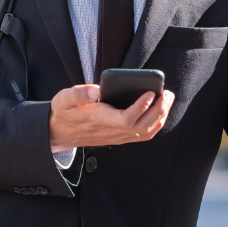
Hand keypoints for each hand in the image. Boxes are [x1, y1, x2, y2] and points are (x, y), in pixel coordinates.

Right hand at [48, 84, 174, 152]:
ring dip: (160, 117)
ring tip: (167, 99)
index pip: (125, 119)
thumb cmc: (64, 113)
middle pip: (141, 127)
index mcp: (99, 120)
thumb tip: (95, 89)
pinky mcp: (120, 137)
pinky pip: (142, 134)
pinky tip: (160, 110)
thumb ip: (78, 93)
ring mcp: (117, 136)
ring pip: (145, 132)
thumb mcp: (64, 99)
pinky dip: (155, 124)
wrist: (60, 133)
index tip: (151, 93)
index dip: (141, 108)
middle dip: (158, 111)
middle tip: (167, 94)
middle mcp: (111, 131)